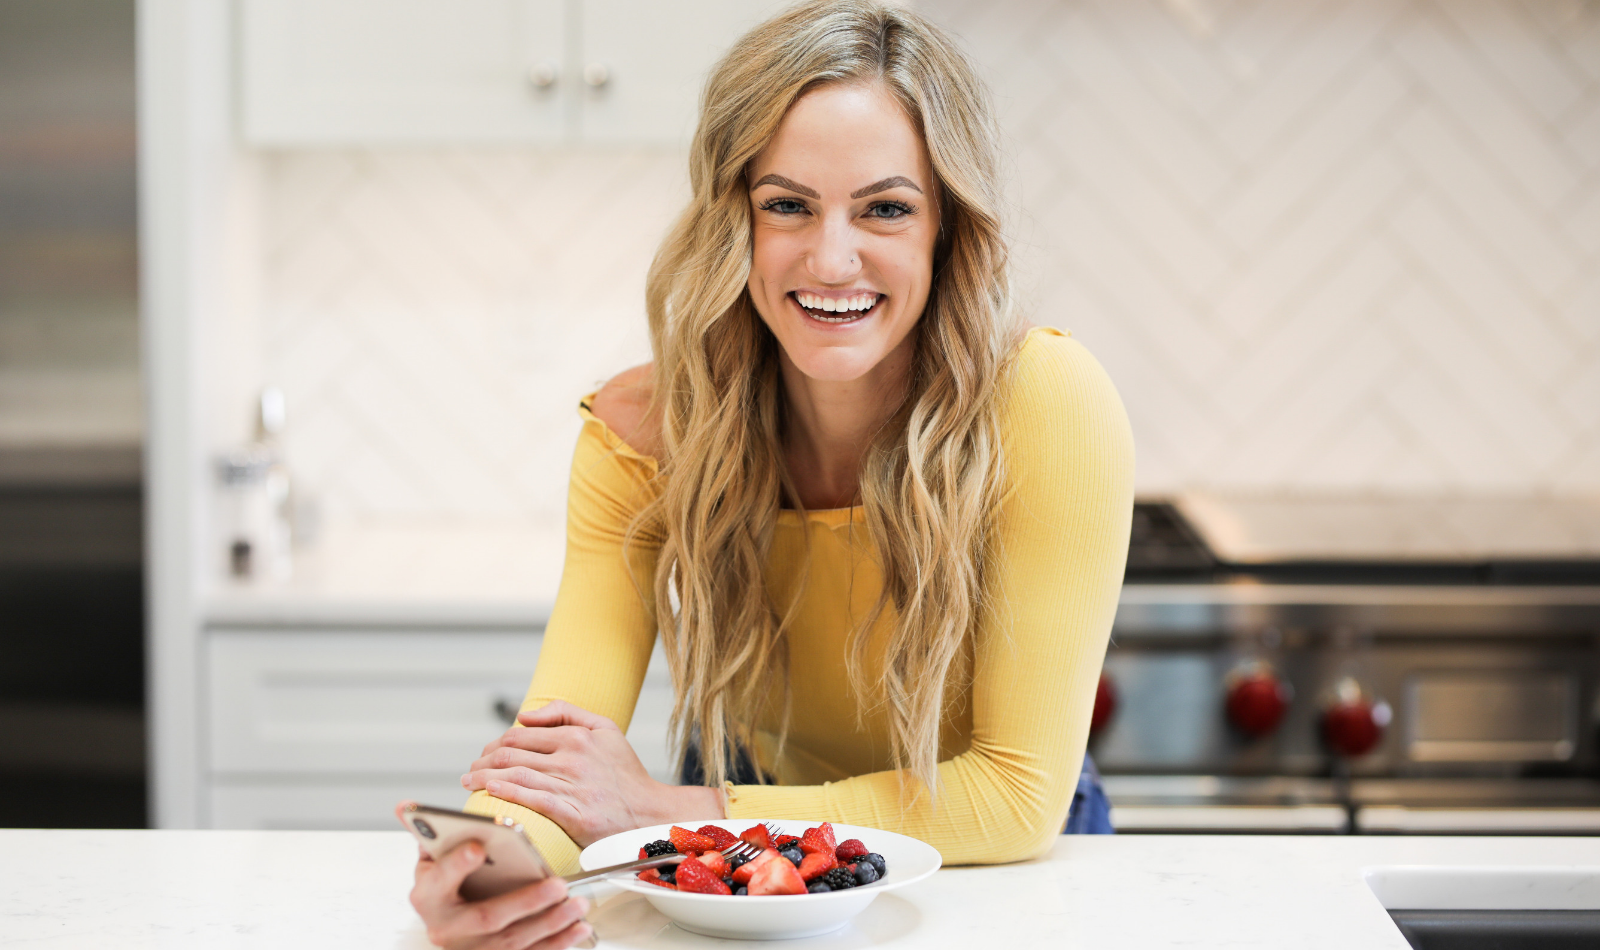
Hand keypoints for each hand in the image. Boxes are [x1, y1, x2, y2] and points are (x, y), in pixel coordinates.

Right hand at [396, 801, 591, 949]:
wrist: (452, 929)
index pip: (440, 881)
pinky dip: (558, 942)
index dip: (457, 865)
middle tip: (557, 884)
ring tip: (576, 902)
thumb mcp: (432, 863)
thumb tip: (405, 805)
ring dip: (550, 922)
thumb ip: (431, 836)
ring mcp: (473, 949)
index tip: (478, 847)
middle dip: (525, 902)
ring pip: (513, 940)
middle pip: (487, 917)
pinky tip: (579, 927)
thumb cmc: (447, 888)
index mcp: (428, 897)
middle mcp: (447, 928)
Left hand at [462, 700, 723, 847]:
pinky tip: (488, 792)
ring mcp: (572, 787)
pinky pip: (530, 799)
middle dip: (483, 761)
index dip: (495, 743)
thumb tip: (525, 714)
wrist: (649, 812)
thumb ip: (566, 712)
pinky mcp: (572, 814)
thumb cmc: (625, 773)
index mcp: (577, 737)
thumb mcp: (605, 729)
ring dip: (483, 778)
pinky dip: (505, 793)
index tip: (485, 754)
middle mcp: (572, 759)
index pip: (520, 734)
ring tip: (468, 782)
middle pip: (511, 754)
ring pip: (515, 776)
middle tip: (470, 769)